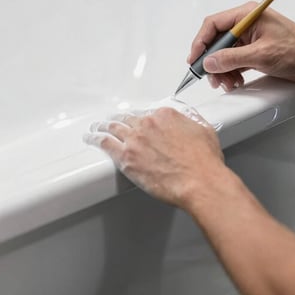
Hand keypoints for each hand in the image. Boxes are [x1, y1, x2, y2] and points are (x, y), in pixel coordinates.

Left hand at [85, 106, 228, 207]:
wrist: (200, 181)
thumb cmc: (204, 162)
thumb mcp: (203, 130)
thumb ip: (191, 120)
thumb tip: (187, 119)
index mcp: (165, 115)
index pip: (146, 113)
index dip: (140, 119)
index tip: (137, 123)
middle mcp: (147, 124)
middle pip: (126, 119)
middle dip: (117, 120)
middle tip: (112, 121)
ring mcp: (135, 140)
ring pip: (112, 128)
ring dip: (102, 126)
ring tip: (96, 127)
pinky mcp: (126, 158)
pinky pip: (104, 143)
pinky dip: (94, 139)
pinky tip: (90, 138)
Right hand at [189, 1, 294, 90]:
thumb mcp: (260, 55)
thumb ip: (231, 58)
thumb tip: (209, 62)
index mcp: (247, 15)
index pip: (213, 25)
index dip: (200, 42)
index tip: (195, 59)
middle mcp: (246, 23)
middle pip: (217, 40)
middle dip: (213, 61)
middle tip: (211, 76)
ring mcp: (250, 36)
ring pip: (224, 53)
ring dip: (222, 69)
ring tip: (226, 82)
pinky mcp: (254, 48)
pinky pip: (234, 59)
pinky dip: (231, 71)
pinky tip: (235, 80)